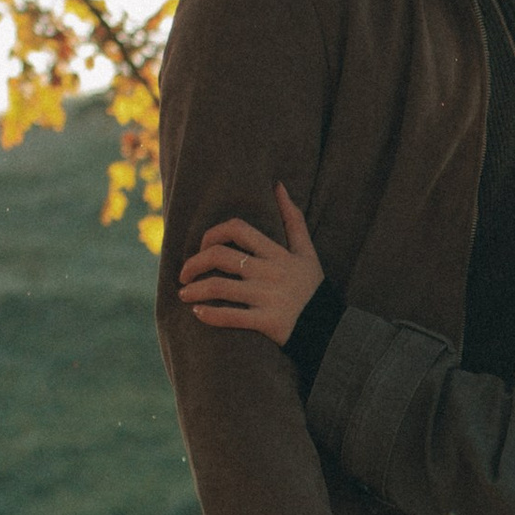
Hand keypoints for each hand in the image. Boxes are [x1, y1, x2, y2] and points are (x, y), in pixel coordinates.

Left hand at [181, 183, 323, 344]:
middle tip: (184, 274)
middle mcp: (271, 272)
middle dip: (194, 263)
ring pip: (219, 287)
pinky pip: (230, 316)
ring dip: (194, 290)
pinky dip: (209, 314)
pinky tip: (197, 313)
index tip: (202, 247)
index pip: (237, 229)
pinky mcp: (268, 322)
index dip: (212, 234)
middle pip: (220, 256)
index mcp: (277, 253)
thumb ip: (293, 219)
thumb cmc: (312, 288)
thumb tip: (278, 185)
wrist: (331, 329)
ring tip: (183, 294)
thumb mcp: (307, 252)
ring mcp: (268, 297)